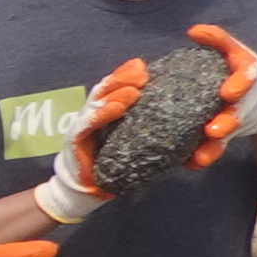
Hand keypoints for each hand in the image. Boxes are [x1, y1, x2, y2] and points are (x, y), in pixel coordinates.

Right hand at [35, 59, 148, 224]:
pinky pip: (89, 123)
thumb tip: (181, 118)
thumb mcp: (135, 143)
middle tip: (141, 71)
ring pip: (97, 102)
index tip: (143, 67)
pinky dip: (103, 113)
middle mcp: (92, 115)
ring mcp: (82, 126)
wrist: (89, 190)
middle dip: (122, 78)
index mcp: (105, 113)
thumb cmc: (116, 166)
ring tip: (134, 88)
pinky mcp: (75, 140)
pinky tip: (117, 107)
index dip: (125, 75)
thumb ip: (148, 127)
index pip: (114, 88)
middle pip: (105, 89)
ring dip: (116, 93)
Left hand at [185, 23, 256, 165]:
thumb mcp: (234, 51)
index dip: (239, 84)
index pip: (248, 76)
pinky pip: (220, 147)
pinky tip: (191, 163)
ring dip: (216, 145)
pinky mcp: (232, 133)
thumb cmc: (240, 68)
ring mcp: (242, 117)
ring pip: (230, 133)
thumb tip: (194, 31)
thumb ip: (218, 41)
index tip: (227, 93)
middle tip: (213, 131)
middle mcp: (249, 97)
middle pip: (241, 111)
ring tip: (200, 155)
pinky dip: (207, 155)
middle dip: (228, 122)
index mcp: (248, 73)